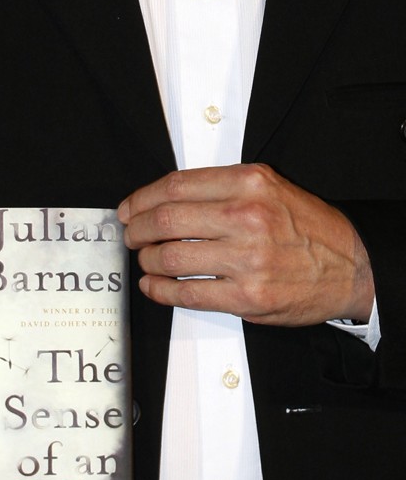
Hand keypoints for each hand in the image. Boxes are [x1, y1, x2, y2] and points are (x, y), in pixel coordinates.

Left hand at [118, 164, 373, 325]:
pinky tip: (154, 286)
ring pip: (169, 257)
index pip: (176, 185)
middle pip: (165, 220)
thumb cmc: (308, 229)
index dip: (141, 199)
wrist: (350, 266)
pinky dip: (160, 290)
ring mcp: (246, 259)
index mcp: (250, 183)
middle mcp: (246, 217)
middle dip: (136, 231)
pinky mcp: (246, 296)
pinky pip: (186, 293)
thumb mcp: (271, 189)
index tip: (129, 209)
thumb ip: (223, 188)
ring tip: (146, 261)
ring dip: (146, 261)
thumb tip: (167, 199)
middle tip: (131, 236)